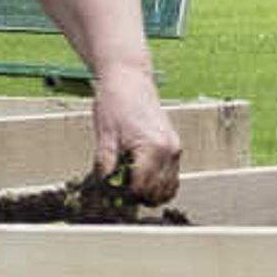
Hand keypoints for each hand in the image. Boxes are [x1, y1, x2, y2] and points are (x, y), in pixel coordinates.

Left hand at [90, 70, 182, 203]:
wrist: (129, 79)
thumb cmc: (116, 101)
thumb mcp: (105, 136)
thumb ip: (105, 166)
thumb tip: (102, 188)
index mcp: (152, 148)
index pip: (142, 188)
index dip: (125, 196)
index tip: (112, 196)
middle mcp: (169, 150)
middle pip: (158, 192)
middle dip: (138, 198)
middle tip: (119, 194)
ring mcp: (175, 149)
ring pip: (169, 188)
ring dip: (151, 194)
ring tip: (131, 189)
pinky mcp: (174, 147)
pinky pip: (172, 177)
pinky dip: (160, 185)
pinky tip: (143, 182)